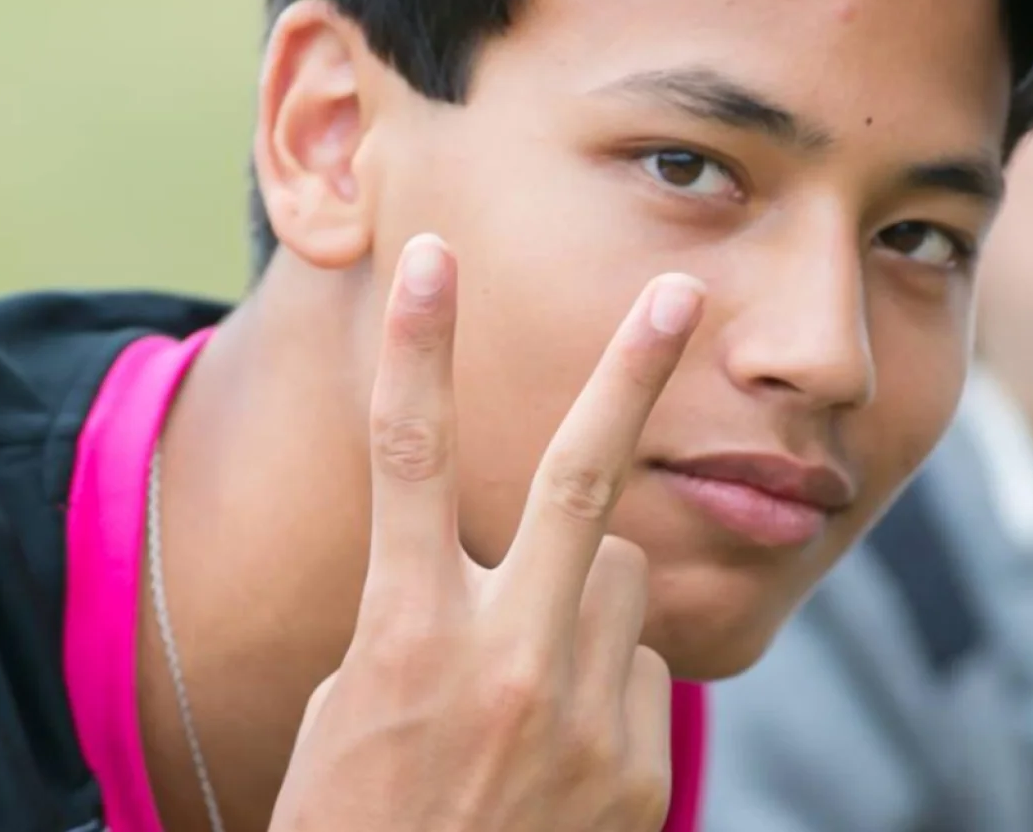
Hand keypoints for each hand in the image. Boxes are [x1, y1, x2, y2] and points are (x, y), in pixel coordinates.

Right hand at [269, 234, 704, 831]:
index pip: (409, 459)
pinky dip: (608, 682)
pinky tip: (562, 750)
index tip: (434, 256)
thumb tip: (535, 550)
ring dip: (585, 592)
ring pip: (618, 575)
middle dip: (627, 375)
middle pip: (576, 479)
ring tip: (531, 678)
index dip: (417, 348)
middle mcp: (502, 662)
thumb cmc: (360, 817)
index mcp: (405, 637)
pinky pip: (643, 668)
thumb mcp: (356, 705)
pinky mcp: (637, 769)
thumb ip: (433, 611)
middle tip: (676, 293)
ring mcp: (580, 716)